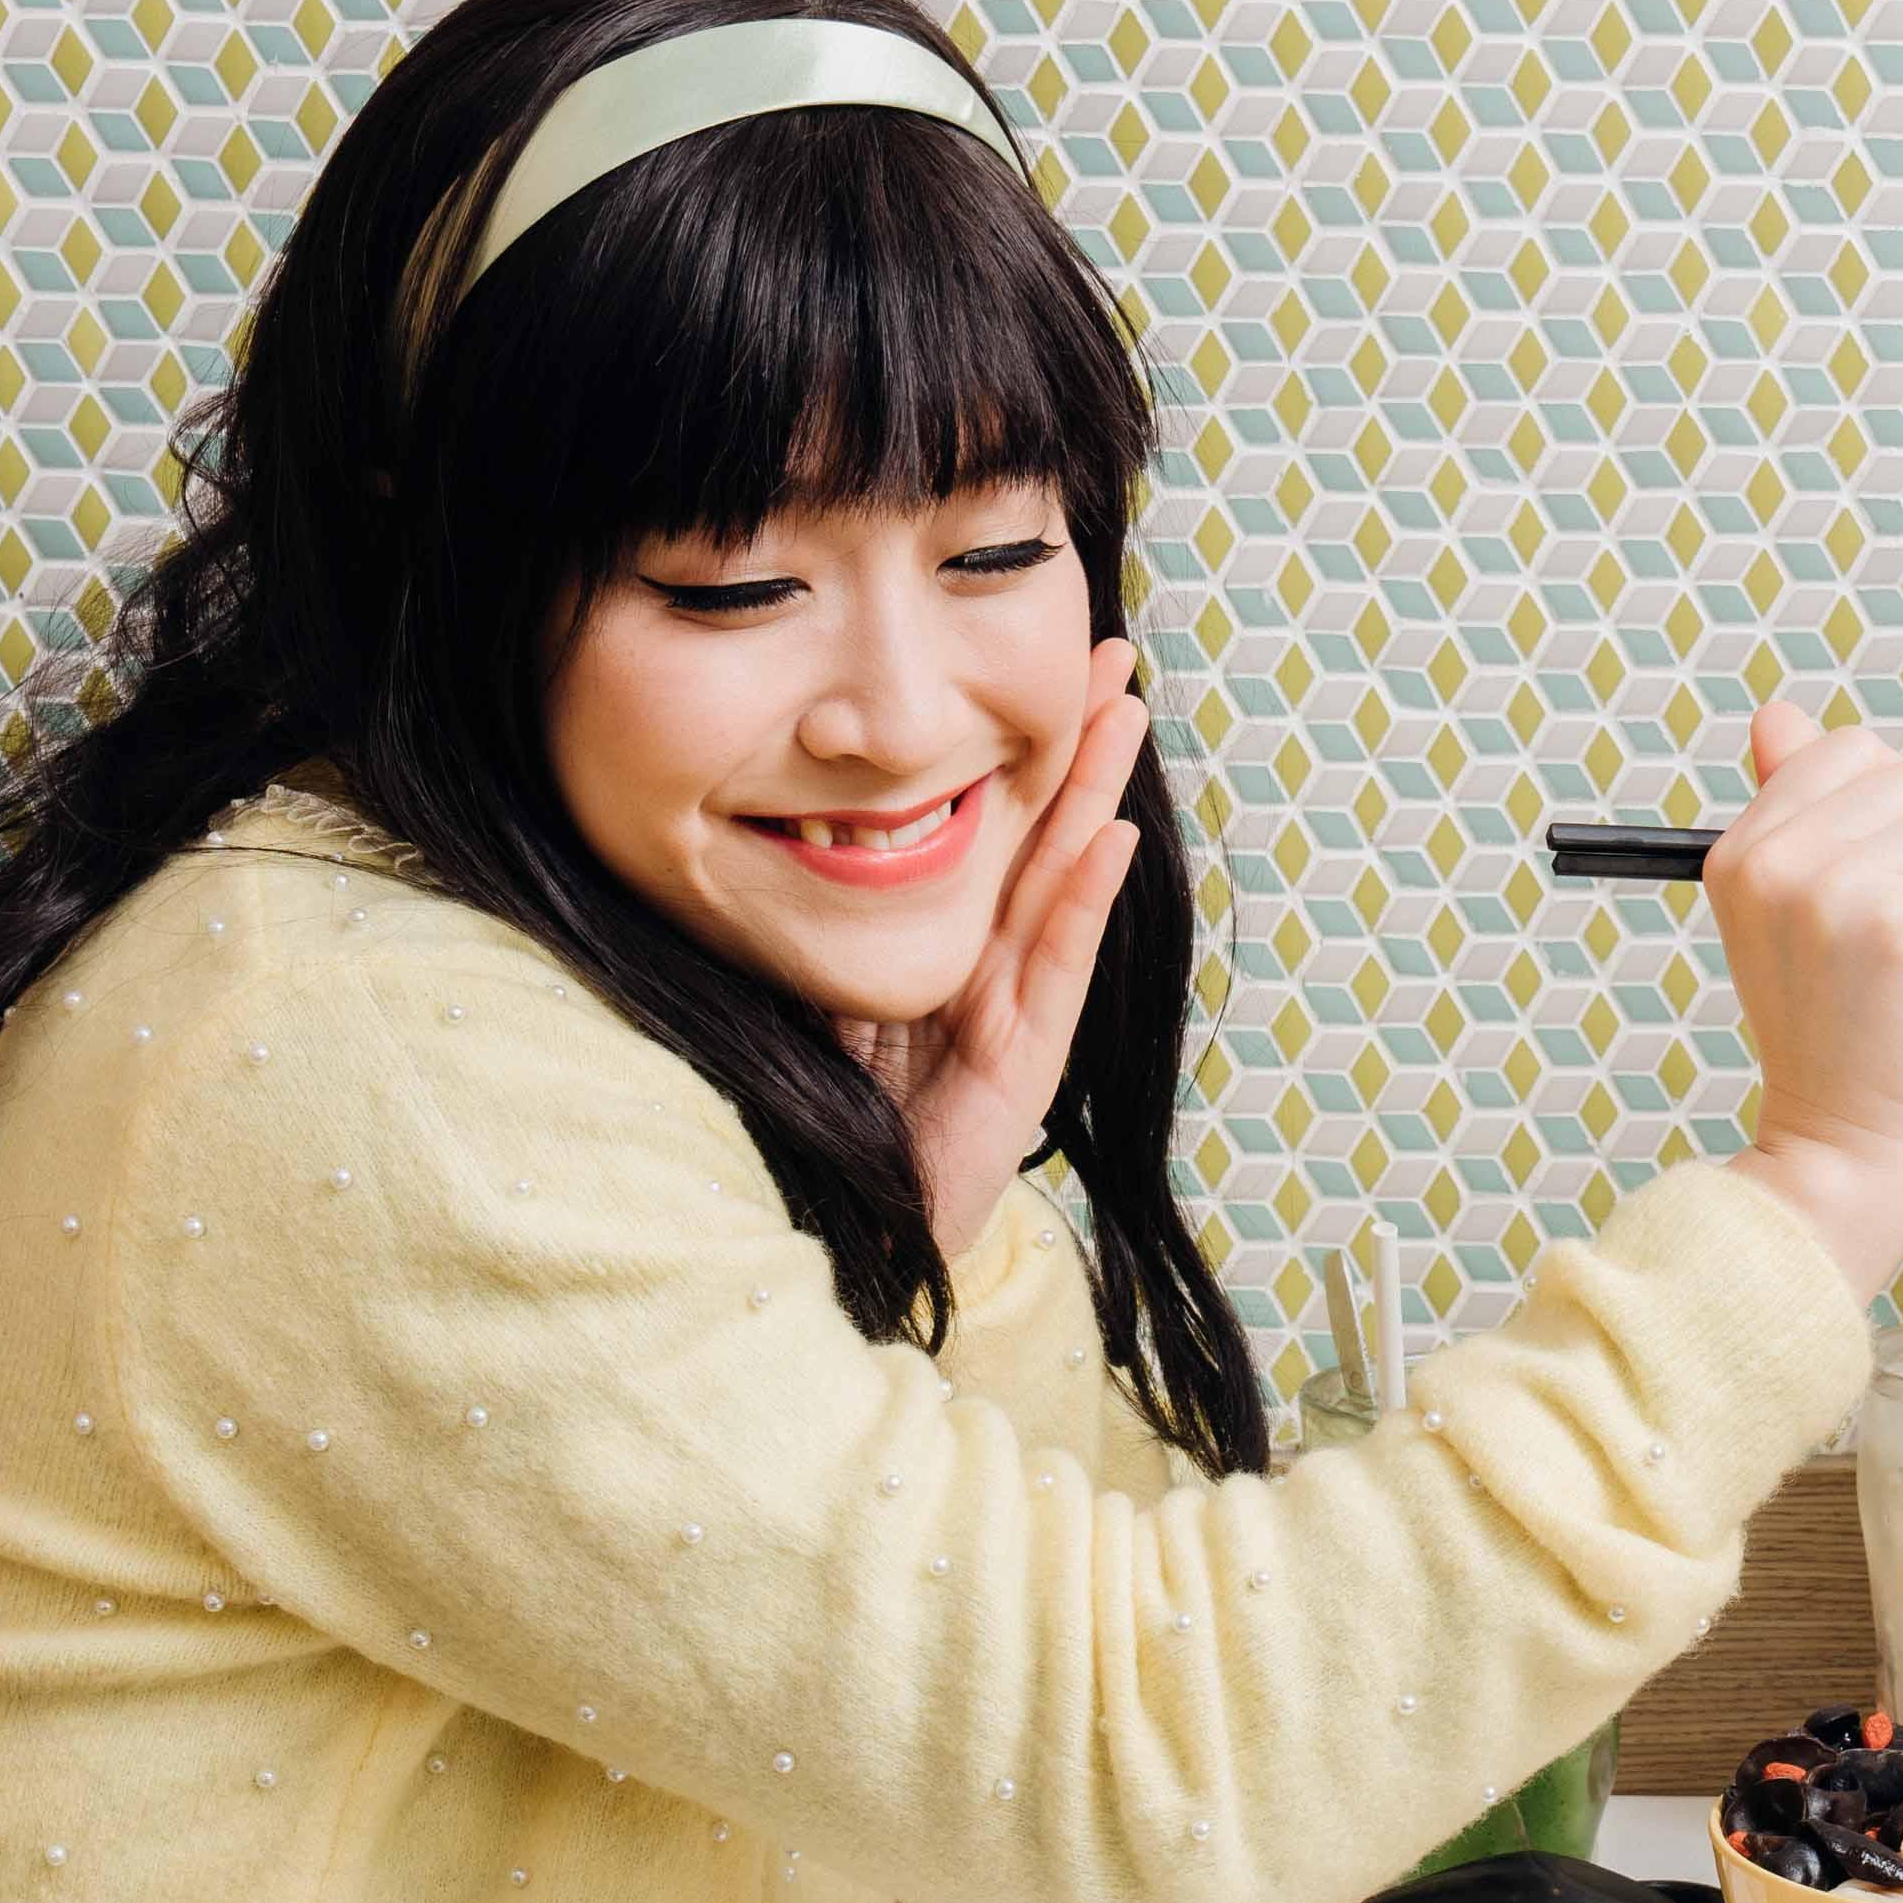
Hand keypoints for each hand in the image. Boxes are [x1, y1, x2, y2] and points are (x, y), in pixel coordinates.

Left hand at [870, 646, 1143, 1254]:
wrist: (856, 1246)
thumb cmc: (830, 1137)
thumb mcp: (814, 1013)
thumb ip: (823, 943)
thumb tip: (776, 844)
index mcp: (941, 954)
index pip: (985, 835)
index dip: (1014, 756)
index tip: (1031, 669)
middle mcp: (987, 973)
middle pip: (1039, 838)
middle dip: (1075, 747)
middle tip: (1109, 657)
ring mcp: (1015, 1016)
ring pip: (1062, 883)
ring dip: (1096, 793)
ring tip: (1126, 712)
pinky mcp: (1026, 1066)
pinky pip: (1059, 967)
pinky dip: (1085, 901)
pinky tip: (1111, 837)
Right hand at [1705, 699, 1902, 1300]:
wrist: (1841, 1148)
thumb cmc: (1837, 1037)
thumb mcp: (1793, 909)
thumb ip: (1792, 806)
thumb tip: (1779, 714)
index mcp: (1744, 849)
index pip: (1852, 752)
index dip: (1895, 824)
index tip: (1875, 902)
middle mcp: (1779, 861)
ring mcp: (1838, 889)